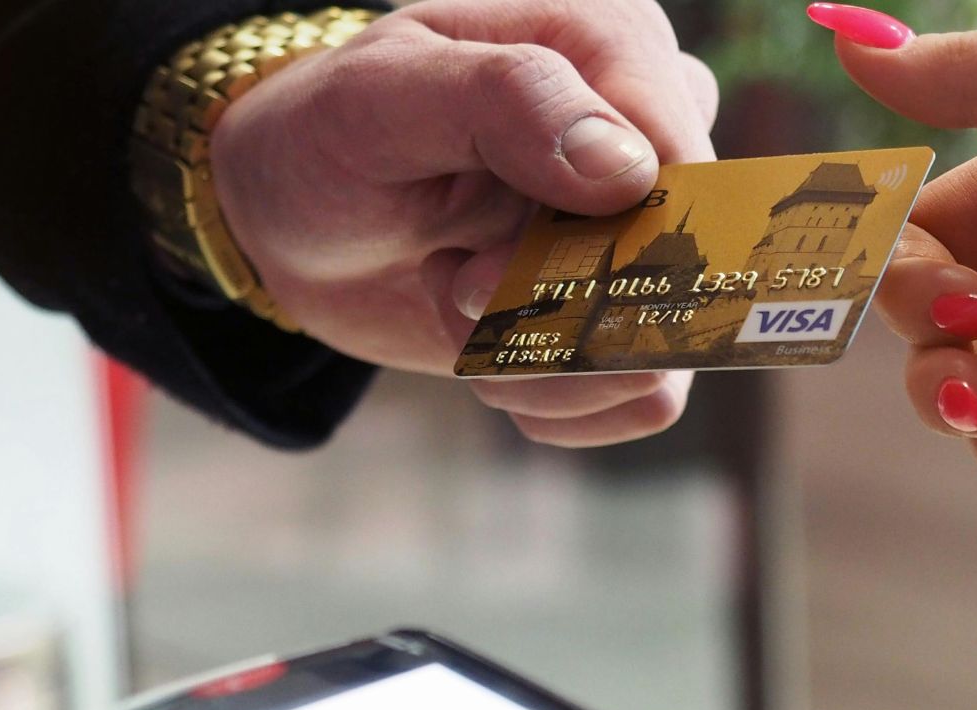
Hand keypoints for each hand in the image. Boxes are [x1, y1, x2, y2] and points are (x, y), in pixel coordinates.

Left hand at [212, 0, 717, 447]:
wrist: (295, 218)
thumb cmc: (331, 136)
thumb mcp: (381, 99)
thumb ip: (506, 102)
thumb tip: (626, 170)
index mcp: (612, 45)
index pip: (681, 169)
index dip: (598, 246)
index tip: (478, 269)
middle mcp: (652, 132)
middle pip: (677, 269)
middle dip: (551, 308)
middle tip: (450, 280)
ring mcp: (645, 229)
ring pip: (665, 349)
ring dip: (543, 360)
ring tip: (456, 303)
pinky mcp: (625, 314)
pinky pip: (647, 398)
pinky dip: (554, 398)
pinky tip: (486, 350)